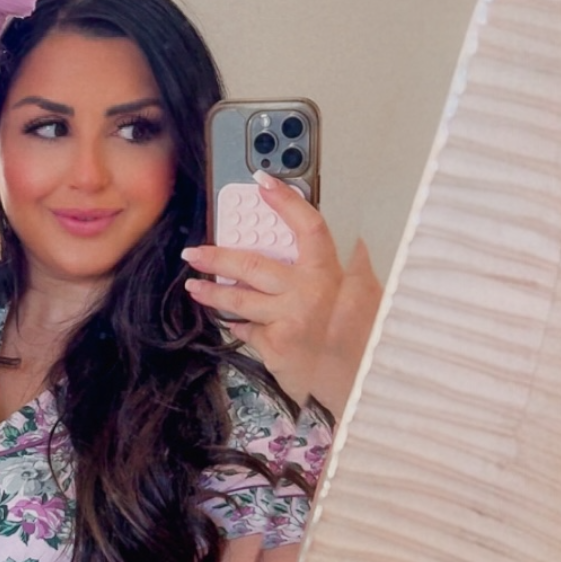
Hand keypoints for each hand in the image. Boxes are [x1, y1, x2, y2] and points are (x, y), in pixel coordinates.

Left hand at [182, 172, 382, 417]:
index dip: (285, 201)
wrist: (362, 379)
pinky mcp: (276, 346)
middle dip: (217, 256)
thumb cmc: (363, 335)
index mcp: (330, 272)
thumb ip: (352, 267)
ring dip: (212, 292)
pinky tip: (234, 323)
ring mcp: (289, 320)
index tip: (262, 182)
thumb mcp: (366, 292)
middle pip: (251, 264)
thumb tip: (352, 243)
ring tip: (195, 286)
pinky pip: (248, 330)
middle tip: (194, 252)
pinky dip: (241, 326)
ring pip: (239, 299)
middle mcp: (309, 292)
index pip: (308, 226)